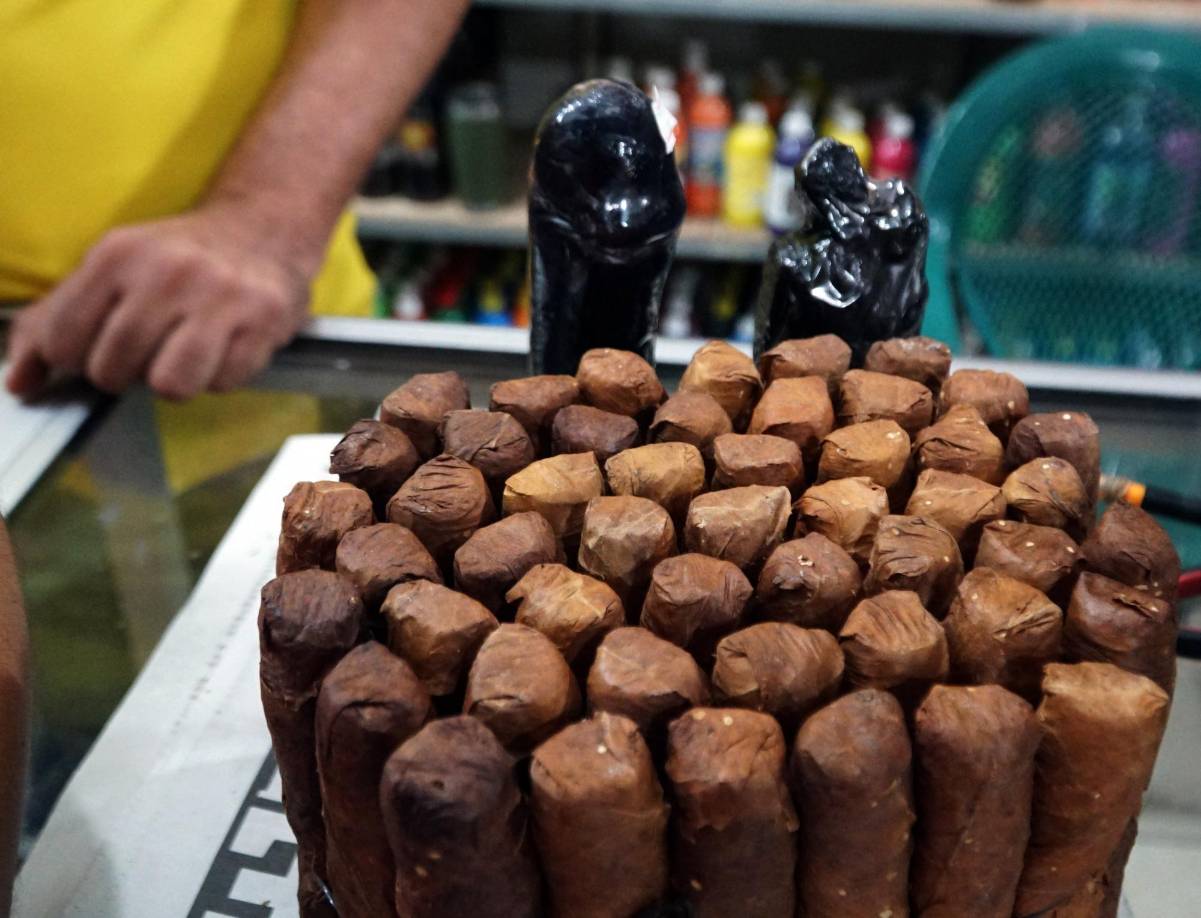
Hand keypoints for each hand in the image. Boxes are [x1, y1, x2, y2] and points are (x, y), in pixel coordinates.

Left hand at [5, 204, 314, 399]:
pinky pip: (223, 383)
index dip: (74, 360)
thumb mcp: (111, 269)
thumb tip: (20, 382)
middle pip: (113, 368)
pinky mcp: (262, 322)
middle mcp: (167, 273)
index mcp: (118, 255)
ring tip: (182, 357)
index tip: (94, 349)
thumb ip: (56, 322)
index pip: (63, 341)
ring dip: (172, 381)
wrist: (263, 228)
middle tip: (143, 353)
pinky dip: (219, 376)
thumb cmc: (179, 260)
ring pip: (170, 385)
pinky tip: (222, 348)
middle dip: (123, 374)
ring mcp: (220, 298)